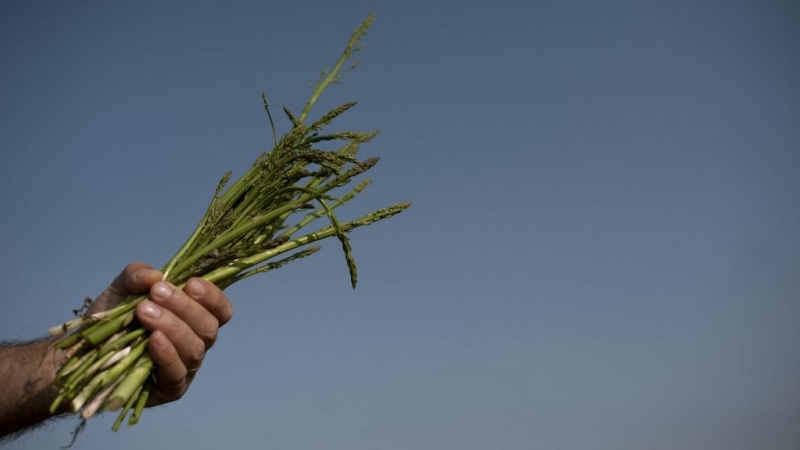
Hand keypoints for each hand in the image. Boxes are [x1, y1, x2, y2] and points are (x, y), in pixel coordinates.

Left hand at [88, 262, 233, 405]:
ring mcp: (185, 367)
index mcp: (194, 319)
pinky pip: (177, 372)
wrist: (82, 353)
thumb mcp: (121, 288)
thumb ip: (137, 275)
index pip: (220, 310)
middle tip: (156, 293)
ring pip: (195, 349)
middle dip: (185, 308)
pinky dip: (167, 353)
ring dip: (173, 327)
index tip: (191, 283)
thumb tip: (155, 275)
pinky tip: (153, 339)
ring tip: (144, 312)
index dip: (213, 297)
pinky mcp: (170, 389)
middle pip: (209, 328)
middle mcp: (196, 343)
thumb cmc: (112, 320)